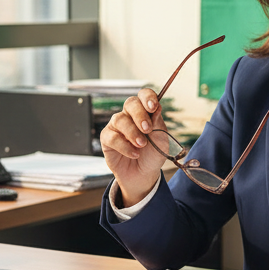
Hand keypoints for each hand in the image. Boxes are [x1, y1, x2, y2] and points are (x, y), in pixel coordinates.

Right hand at [99, 88, 167, 206]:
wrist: (144, 174)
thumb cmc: (153, 154)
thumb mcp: (161, 140)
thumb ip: (158, 123)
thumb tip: (157, 107)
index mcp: (145, 111)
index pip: (144, 95)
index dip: (148, 97)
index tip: (153, 106)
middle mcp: (129, 115)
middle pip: (130, 103)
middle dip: (140, 115)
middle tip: (147, 129)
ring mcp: (117, 126)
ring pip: (120, 119)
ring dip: (132, 132)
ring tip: (141, 145)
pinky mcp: (107, 139)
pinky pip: (112, 137)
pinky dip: (124, 146)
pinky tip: (134, 154)